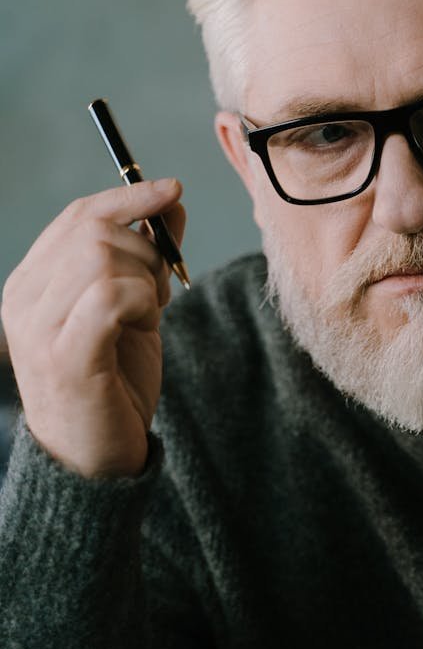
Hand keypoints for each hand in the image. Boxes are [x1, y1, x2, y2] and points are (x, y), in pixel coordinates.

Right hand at [1, 179, 185, 477]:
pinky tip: (146, 326)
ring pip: (102, 257)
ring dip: (146, 280)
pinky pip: (111, 296)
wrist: (96, 459)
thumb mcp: (136, 305)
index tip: (173, 189)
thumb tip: (171, 200)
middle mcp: (23, 300)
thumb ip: (148, 254)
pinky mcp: (65, 357)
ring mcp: (38, 329)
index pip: (77, 217)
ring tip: (148, 316)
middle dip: (144, 251)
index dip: (128, 196)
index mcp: (32, 283)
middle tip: (159, 292)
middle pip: (93, 231)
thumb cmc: (113, 380)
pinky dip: (143, 301)